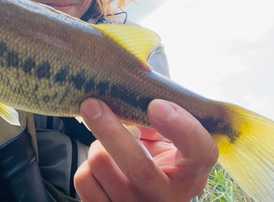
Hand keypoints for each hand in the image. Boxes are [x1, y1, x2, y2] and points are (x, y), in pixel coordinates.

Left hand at [74, 99, 218, 201]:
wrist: (148, 196)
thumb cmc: (159, 160)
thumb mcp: (169, 140)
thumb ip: (159, 118)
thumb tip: (132, 93)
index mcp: (190, 173)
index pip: (200, 152)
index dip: (181, 127)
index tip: (156, 104)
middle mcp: (166, 197)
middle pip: (138, 166)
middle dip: (110, 129)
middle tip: (93, 103)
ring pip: (101, 164)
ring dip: (98, 145)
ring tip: (108, 144)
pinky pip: (83, 179)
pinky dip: (86, 165)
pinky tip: (101, 164)